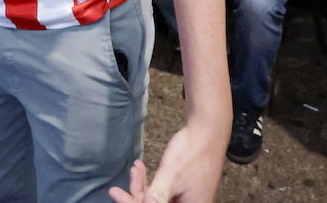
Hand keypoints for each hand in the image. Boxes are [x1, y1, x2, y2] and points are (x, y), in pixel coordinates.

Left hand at [110, 117, 226, 202]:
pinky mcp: (185, 188)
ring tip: (136, 169)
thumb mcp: (170, 176)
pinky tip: (141, 169)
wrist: (208, 129)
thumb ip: (156, 195)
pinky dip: (151, 181)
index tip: (117, 194)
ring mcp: (187, 197)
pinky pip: (164, 190)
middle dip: (138, 194)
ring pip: (158, 198)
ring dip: (143, 185)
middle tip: (120, 185)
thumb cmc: (194, 152)